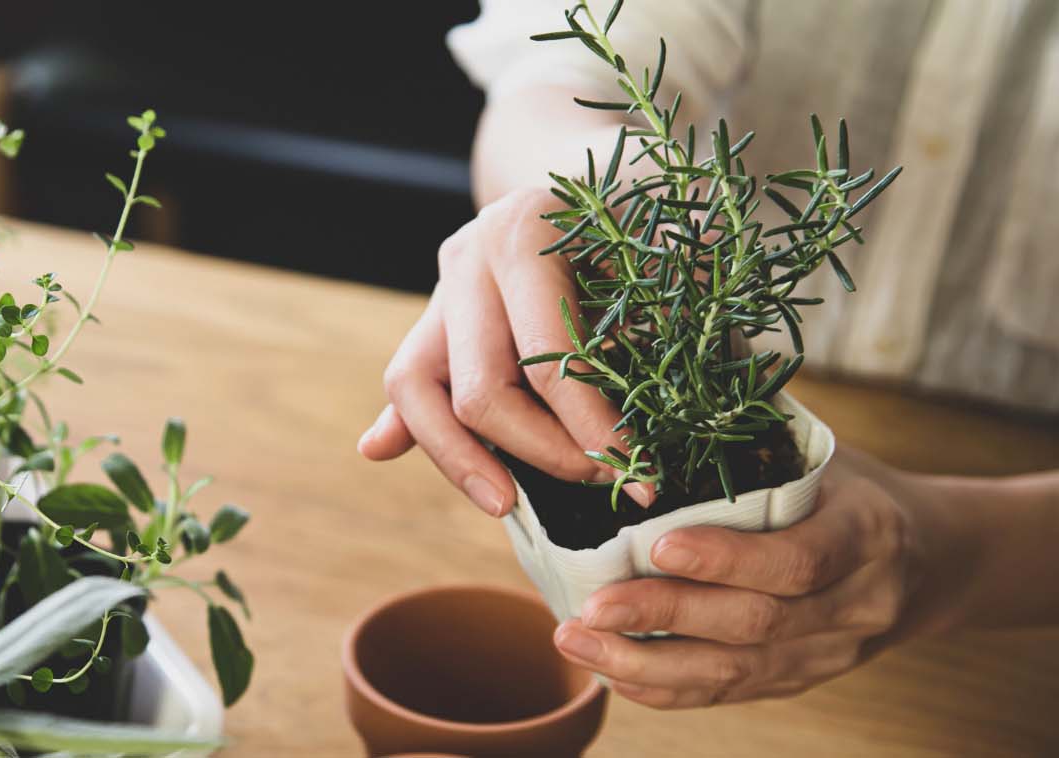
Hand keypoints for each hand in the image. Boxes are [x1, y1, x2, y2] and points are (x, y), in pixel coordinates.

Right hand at [357, 187, 653, 514]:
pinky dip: (403, 422)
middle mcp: (467, 256)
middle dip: (541, 453)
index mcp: (523, 234)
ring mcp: (441, 286)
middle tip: (603, 483)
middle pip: (479, 390)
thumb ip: (673, 310)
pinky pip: (407, 380)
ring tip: (506, 506)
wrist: (591, 164)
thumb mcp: (668, 244)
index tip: (638, 474)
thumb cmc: (643, 211)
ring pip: (416, 388)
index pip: (547, 362)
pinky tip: (381, 451)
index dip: (593, 430)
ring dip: (459, 458)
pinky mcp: (432, 315)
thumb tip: (677, 398)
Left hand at [551, 447, 956, 707]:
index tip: (658, 546)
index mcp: (869, 534)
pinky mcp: (800, 681)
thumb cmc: (852, 489)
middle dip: (665, 615)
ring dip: (646, 662)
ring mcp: (830, 653)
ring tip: (576, 641)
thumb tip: (666, 370)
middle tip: (591, 605)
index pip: (799, 559)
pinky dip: (665, 687)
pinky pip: (728, 694)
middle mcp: (857, 604)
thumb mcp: (825, 451)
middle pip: (756, 623)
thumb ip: (757, 429)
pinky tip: (608, 669)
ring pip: (736, 673)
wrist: (932, 561)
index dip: (728, 559)